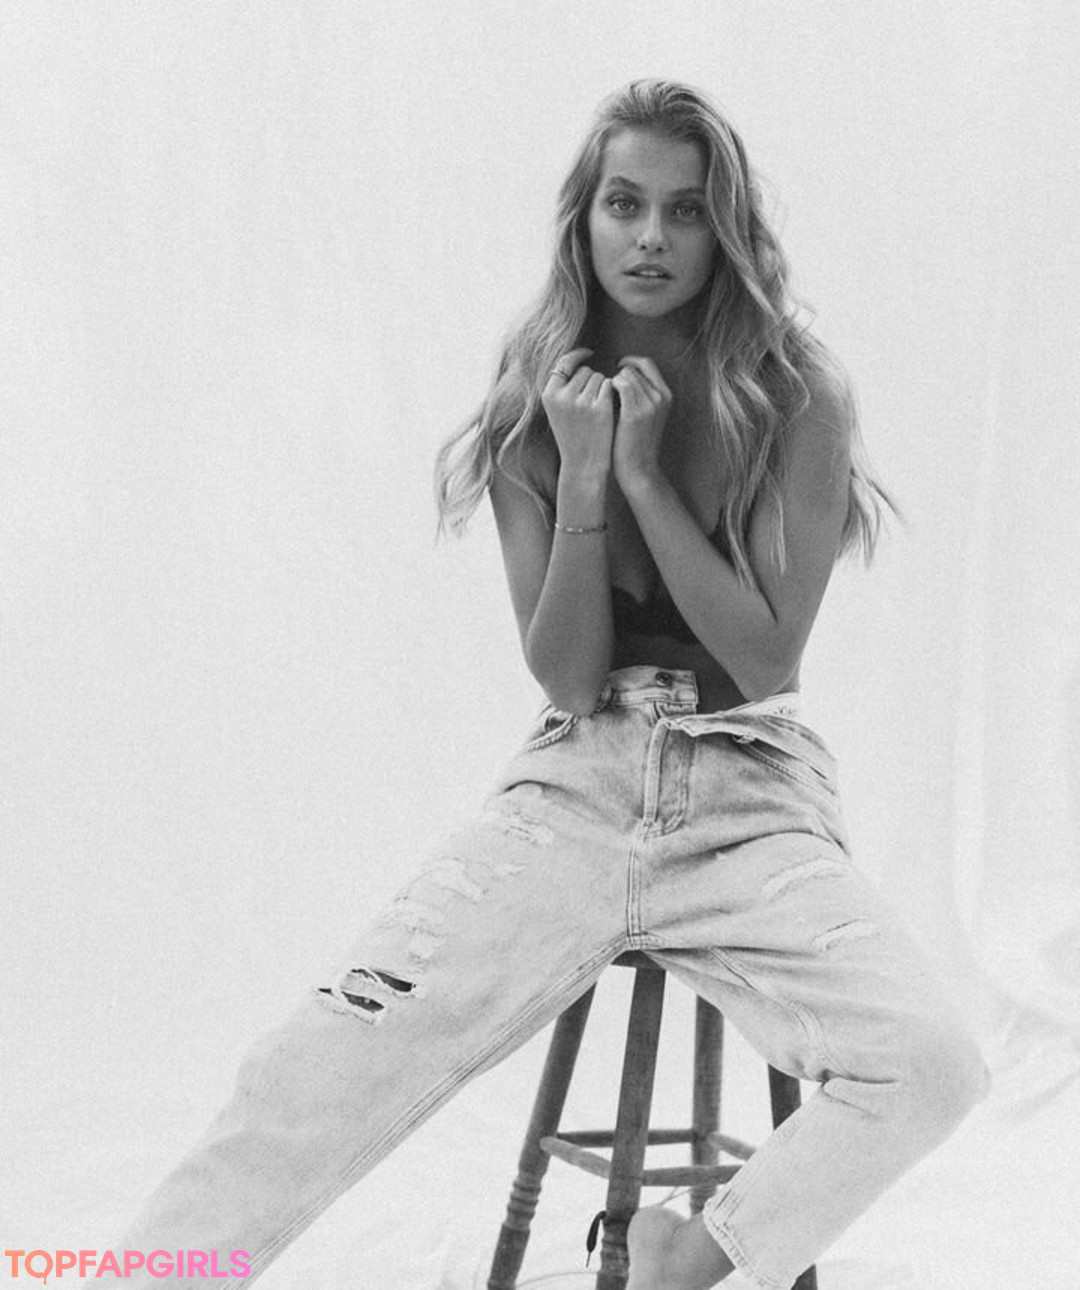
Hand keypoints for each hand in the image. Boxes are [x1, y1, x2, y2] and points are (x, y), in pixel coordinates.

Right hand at [541, 348, 614, 475]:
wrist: (583, 463)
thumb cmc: (572, 435)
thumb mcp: (557, 410)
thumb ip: (562, 386)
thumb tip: (575, 357)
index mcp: (549, 394)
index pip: (564, 362)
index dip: (578, 355)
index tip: (589, 352)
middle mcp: (563, 396)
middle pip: (585, 370)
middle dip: (591, 380)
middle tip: (590, 402)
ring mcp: (582, 402)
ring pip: (599, 377)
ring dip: (602, 387)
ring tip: (597, 408)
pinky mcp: (600, 408)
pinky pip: (610, 386)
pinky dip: (612, 393)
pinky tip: (608, 407)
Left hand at [612, 356, 671, 487]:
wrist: (639, 469)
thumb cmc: (635, 443)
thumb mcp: (645, 415)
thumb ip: (638, 395)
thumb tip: (619, 376)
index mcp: (666, 395)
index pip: (647, 364)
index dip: (630, 361)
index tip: (616, 368)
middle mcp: (661, 397)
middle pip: (634, 369)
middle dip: (617, 375)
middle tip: (605, 387)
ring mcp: (650, 404)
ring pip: (626, 375)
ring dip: (611, 382)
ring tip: (603, 396)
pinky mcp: (635, 413)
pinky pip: (620, 385)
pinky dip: (609, 386)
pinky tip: (603, 397)